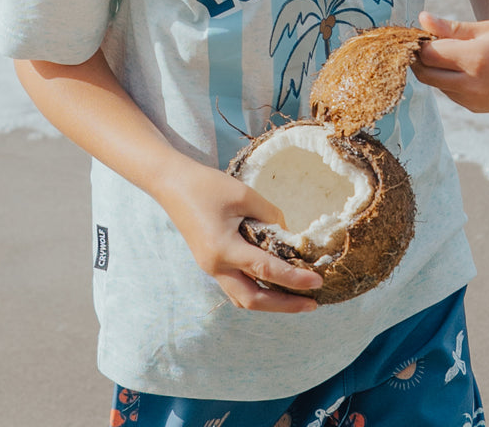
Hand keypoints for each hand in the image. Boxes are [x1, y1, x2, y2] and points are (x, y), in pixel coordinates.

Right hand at [155, 157, 321, 312]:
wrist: (172, 183)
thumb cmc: (207, 185)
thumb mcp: (243, 194)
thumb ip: (269, 216)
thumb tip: (288, 235)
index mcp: (223, 248)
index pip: (266, 270)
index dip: (294, 278)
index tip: (317, 281)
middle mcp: (215, 266)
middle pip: (253, 300)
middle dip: (285, 305)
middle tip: (312, 304)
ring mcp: (210, 268)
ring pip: (243, 298)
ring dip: (270, 302)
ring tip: (296, 298)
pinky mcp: (210, 263)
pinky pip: (236, 287)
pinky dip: (257, 290)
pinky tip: (273, 283)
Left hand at [413, 11, 488, 112]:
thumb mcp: (484, 29)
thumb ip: (449, 28)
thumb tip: (421, 18)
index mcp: (475, 58)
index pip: (428, 54)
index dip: (420, 43)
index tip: (421, 34)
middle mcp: (473, 84)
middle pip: (426, 74)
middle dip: (419, 59)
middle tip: (423, 45)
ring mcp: (475, 100)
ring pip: (436, 85)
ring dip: (434, 71)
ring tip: (447, 54)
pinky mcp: (477, 108)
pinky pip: (450, 94)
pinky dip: (447, 81)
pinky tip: (461, 68)